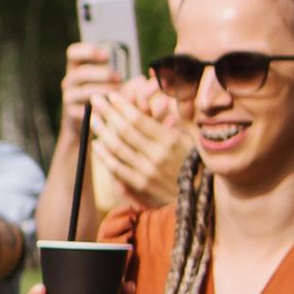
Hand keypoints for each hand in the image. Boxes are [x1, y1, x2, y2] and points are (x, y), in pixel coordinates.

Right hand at [58, 38, 122, 125]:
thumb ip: (121, 80)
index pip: (73, 53)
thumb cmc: (103, 98)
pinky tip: (112, 109)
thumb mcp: (109, 85)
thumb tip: (142, 80)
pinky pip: (84, 109)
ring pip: (84, 91)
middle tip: (120, 77)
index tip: (107, 54)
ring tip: (119, 94)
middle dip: (102, 74)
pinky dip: (99, 108)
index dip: (88, 51)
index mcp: (76, 68)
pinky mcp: (70, 113)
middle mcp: (69, 81)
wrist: (87, 123)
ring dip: (104, 91)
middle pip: (81, 72)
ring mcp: (68, 97)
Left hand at [90, 80, 188, 213]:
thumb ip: (170, 118)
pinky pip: (117, 168)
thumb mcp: (189, 137)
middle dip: (107, 113)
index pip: (139, 119)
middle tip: (95, 100)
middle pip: (124, 130)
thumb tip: (149, 100)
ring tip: (93, 118)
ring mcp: (147, 171)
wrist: (200, 197)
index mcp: (170, 140)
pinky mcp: (140, 185)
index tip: (111, 95)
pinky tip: (97, 144)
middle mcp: (157, 155)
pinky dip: (105, 155)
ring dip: (102, 131)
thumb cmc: (195, 161)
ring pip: (118, 148)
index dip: (122, 106)